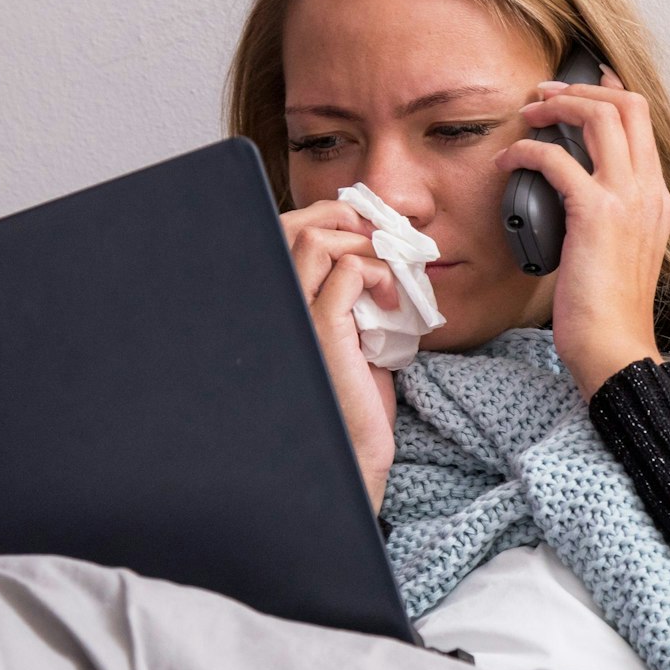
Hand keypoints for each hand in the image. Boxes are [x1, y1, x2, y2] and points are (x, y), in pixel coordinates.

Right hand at [277, 201, 400, 511]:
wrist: (355, 453)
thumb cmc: (356, 399)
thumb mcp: (352, 332)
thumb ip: (349, 292)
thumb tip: (375, 242)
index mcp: (278, 303)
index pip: (285, 230)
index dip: (328, 217)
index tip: (370, 232)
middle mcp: (275, 305)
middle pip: (296, 224)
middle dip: (346, 219)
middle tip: (384, 244)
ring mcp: (293, 316)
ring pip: (317, 239)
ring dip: (364, 245)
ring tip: (390, 276)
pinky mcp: (321, 331)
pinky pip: (348, 270)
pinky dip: (379, 273)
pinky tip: (394, 301)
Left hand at [495, 64, 669, 399]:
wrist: (615, 350)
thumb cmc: (608, 313)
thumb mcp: (619, 254)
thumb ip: (609, 218)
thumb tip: (571, 195)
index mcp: (657, 200)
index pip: (643, 123)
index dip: (609, 95)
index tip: (578, 88)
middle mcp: (649, 192)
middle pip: (628, 106)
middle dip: (581, 90)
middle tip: (544, 95)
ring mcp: (628, 200)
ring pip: (601, 117)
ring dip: (558, 105)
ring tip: (528, 114)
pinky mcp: (596, 214)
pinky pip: (557, 159)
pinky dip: (527, 150)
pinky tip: (508, 161)